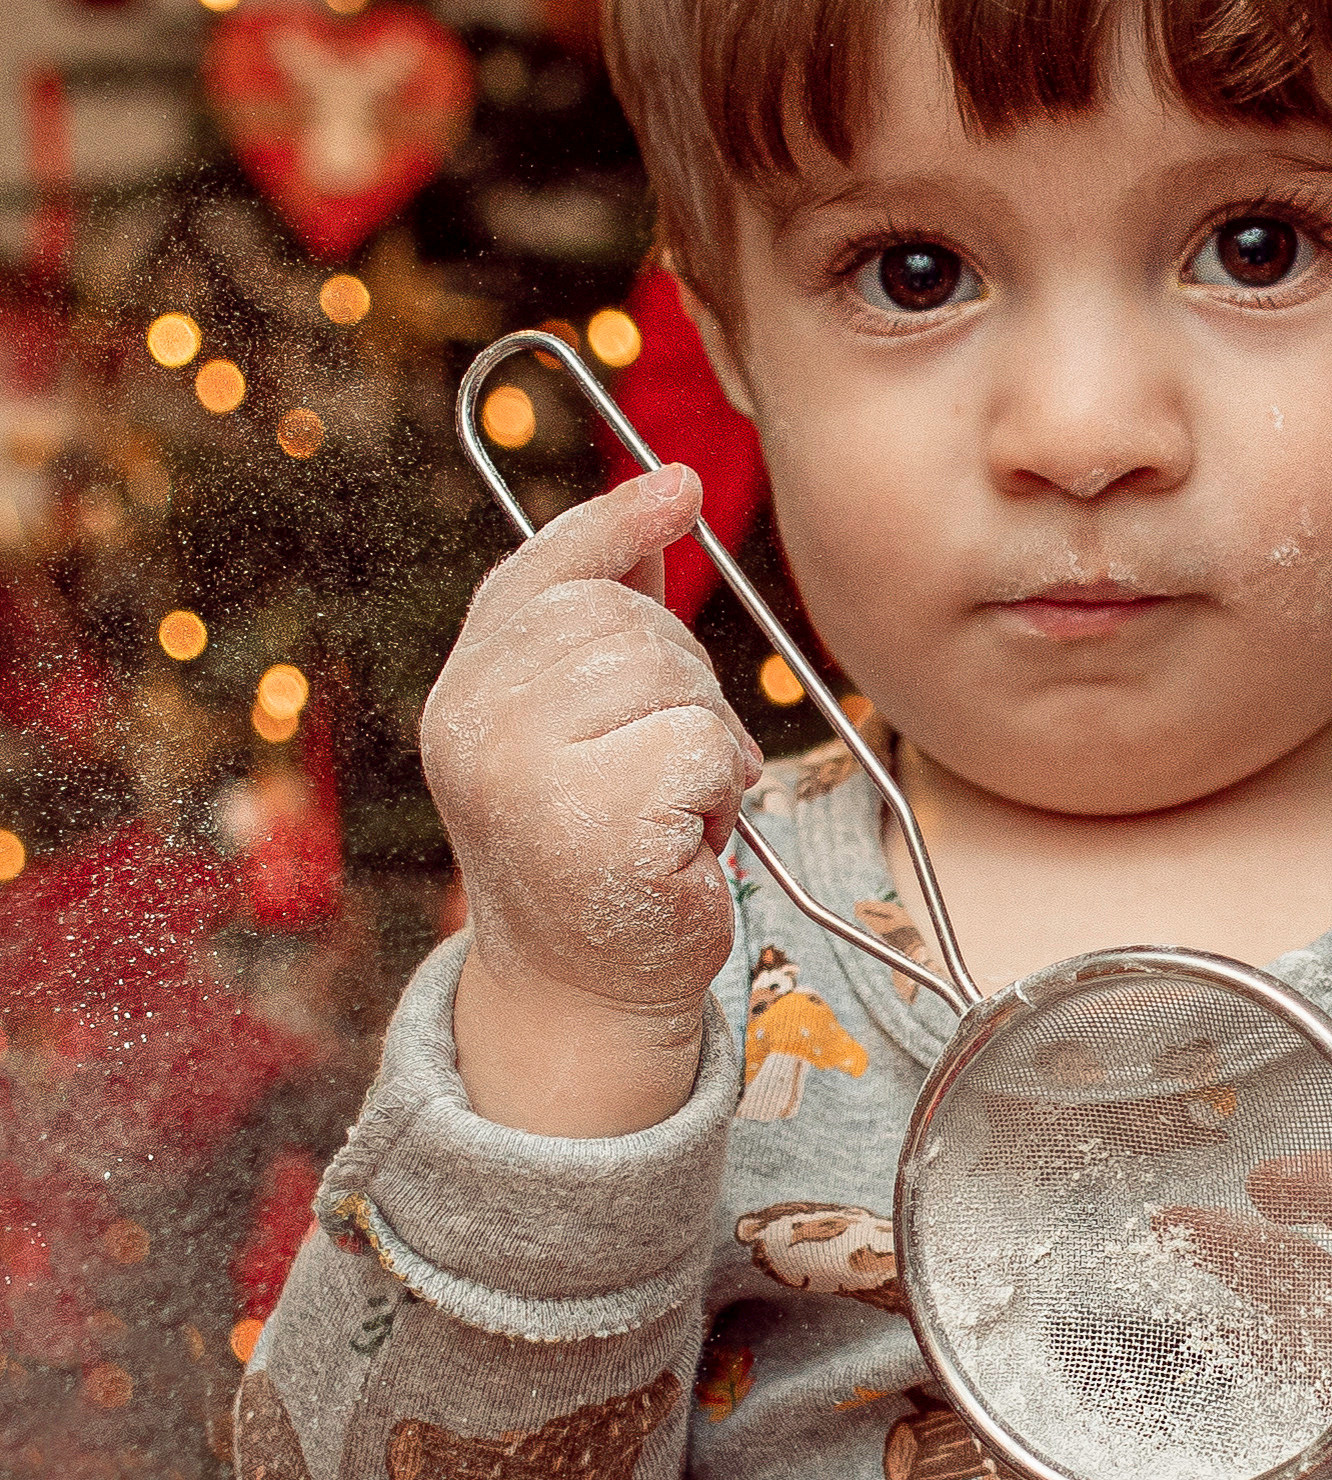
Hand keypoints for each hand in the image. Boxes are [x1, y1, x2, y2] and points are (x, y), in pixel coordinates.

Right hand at [421, 465, 760, 1133]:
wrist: (587, 992)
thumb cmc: (600, 850)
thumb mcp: (589, 725)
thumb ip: (611, 619)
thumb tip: (663, 493)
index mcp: (464, 694)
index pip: (540, 573)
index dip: (614, 522)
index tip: (682, 486)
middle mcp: (472, 726)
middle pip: (626, 621)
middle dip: (680, 683)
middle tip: (663, 765)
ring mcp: (523, 775)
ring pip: (674, 680)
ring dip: (703, 743)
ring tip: (667, 807)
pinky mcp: (592, 824)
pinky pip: (705, 747)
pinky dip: (719, 793)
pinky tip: (682, 843)